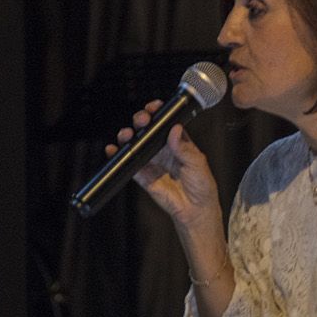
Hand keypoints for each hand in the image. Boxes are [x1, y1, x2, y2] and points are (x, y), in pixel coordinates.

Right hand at [107, 100, 219, 227]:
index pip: (166, 122)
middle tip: (142, 120)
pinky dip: (118, 155)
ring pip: (136, 143)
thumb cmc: (202, 186)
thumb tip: (175, 131)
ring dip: (128, 135)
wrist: (194, 210)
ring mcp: (152, 160)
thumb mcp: (198, 164)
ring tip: (127, 134)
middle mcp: (163, 149)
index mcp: (179, 142)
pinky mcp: (143, 174)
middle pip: (148, 129)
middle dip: (142, 120)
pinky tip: (114, 149)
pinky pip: (128, 163)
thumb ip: (185, 148)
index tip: (154, 107)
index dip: (159, 112)